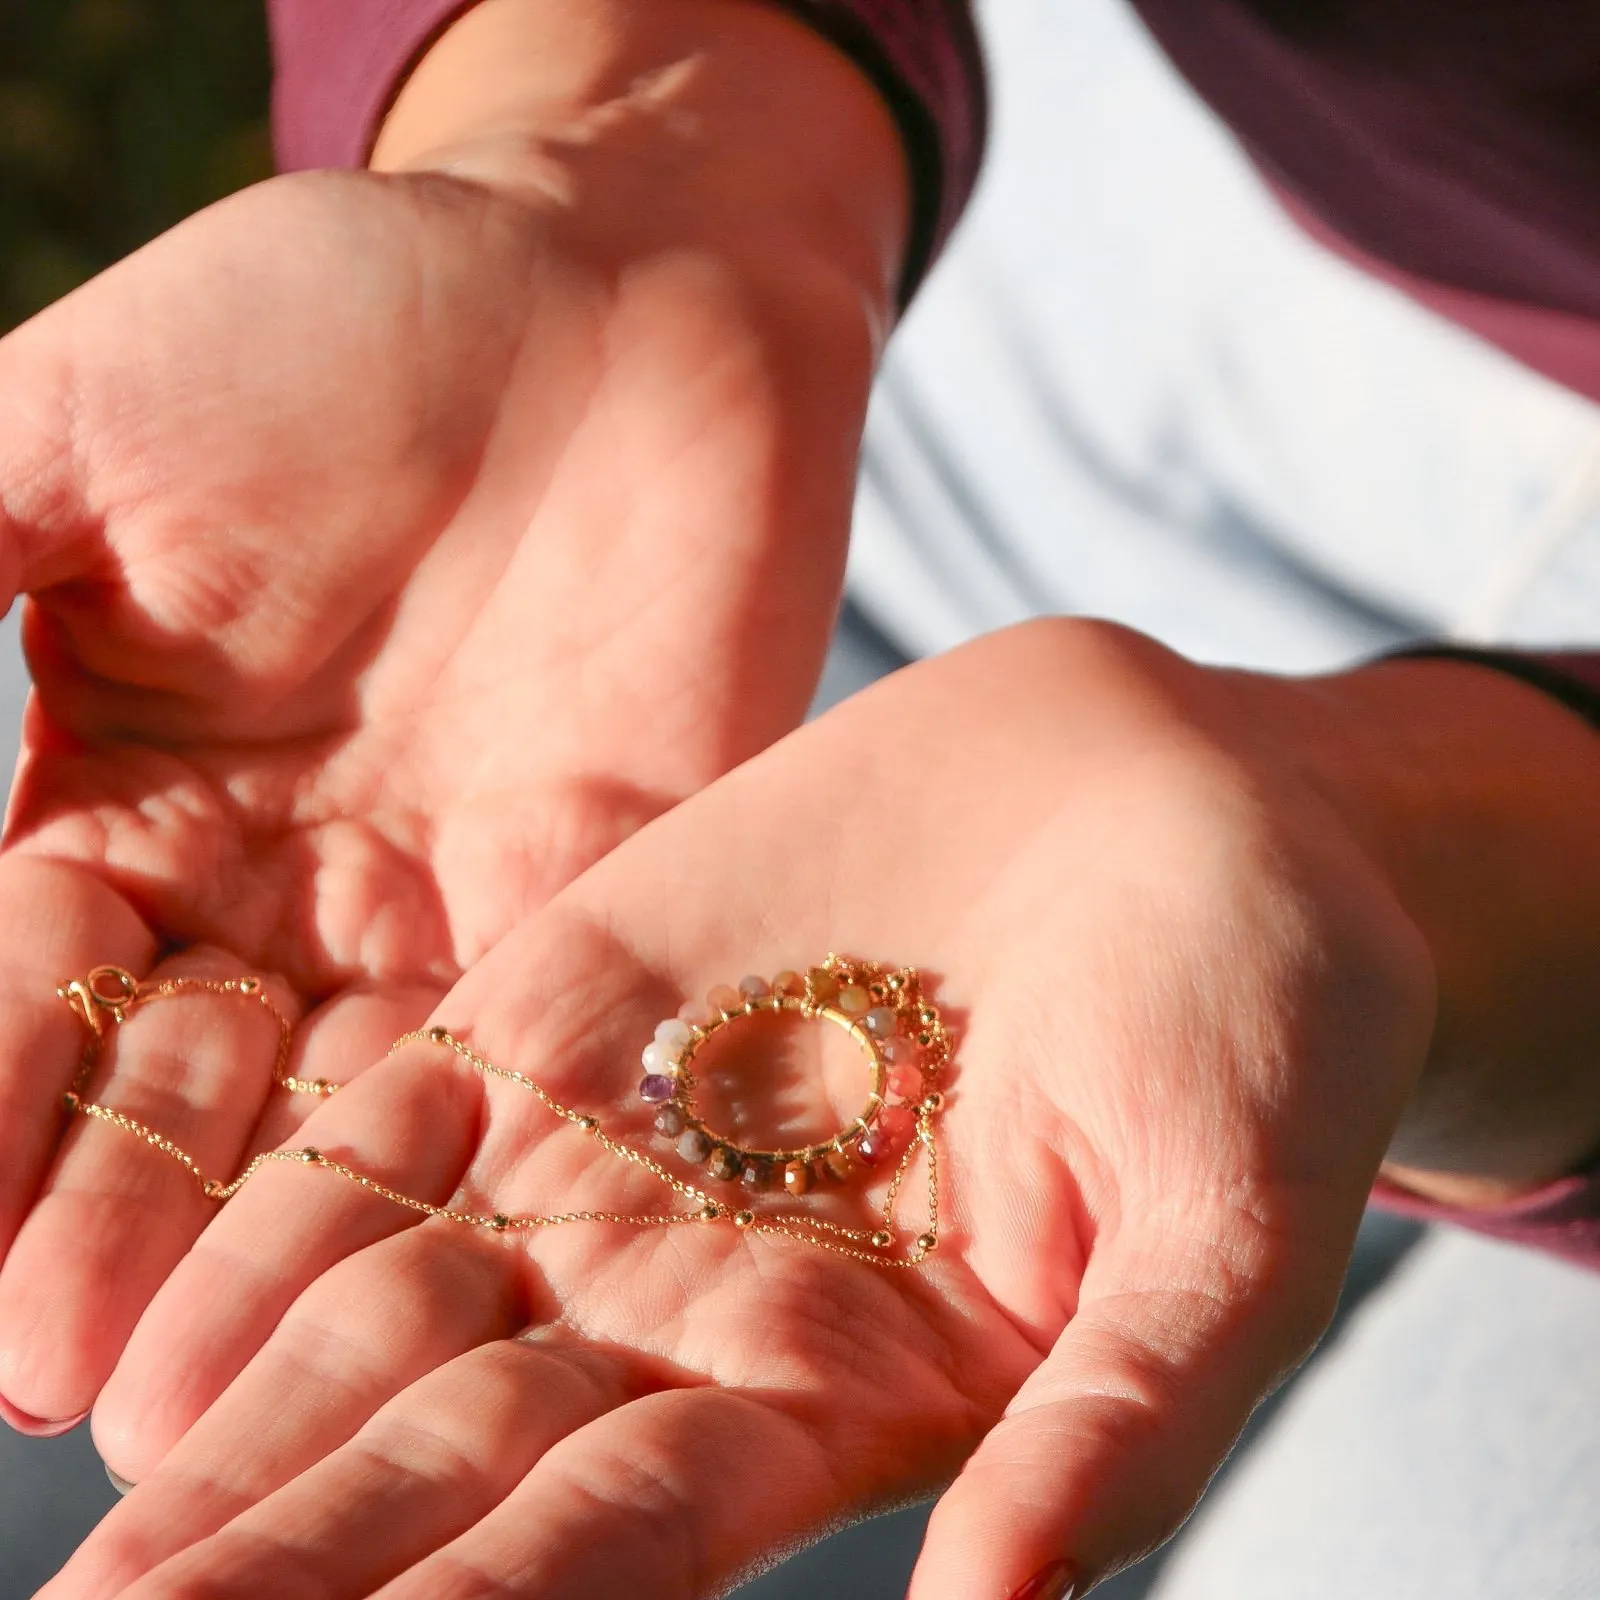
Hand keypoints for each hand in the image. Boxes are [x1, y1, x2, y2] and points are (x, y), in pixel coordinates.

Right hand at [0, 0, 904, 1436]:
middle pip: (183, 1087)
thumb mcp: (82, 434)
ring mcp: (450, 894)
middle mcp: (280, 874)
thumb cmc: (343, 321)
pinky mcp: (610, 887)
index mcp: (125, 782)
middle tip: (84, 1385)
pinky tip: (436, 1255)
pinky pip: (536, 1044)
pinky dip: (480, 1146)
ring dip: (292, 1236)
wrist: (613, 288)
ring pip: (353, 1102)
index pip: (24, 982)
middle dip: (128, 1223)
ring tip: (232, 1382)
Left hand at [47, 619, 1478, 1599]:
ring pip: (388, 1292)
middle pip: (452, 1449)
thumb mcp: (1231, 1221)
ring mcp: (625, 1135)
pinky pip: (397, 1100)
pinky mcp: (581, 986)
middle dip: (282, 1557)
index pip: (614, 1540)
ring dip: (236, 1405)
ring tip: (90, 1518)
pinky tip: (149, 1291)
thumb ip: (1120, 1419)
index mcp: (846, 1378)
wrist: (1192, 801)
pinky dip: (278, 1196)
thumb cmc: (1265, 1016)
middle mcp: (702, 1285)